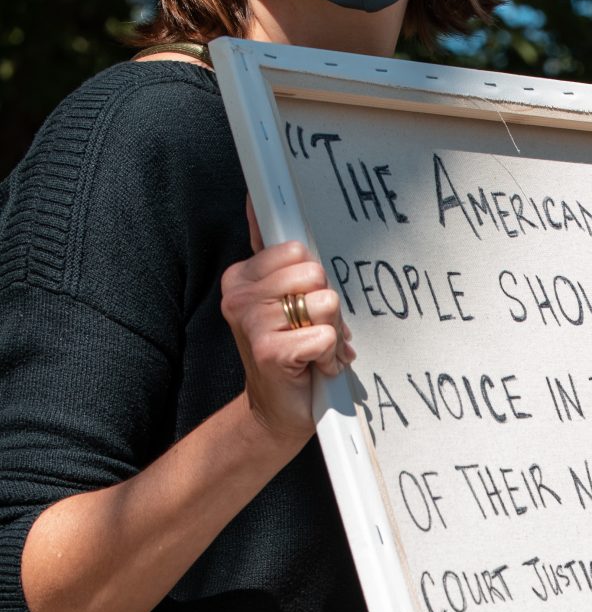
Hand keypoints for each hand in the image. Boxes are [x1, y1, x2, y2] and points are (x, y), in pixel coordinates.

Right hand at [221, 203, 350, 445]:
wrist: (278, 410)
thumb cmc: (291, 352)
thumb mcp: (284, 298)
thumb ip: (276, 256)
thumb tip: (256, 201)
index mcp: (242, 277)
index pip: (295, 248)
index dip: (310, 273)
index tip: (303, 283)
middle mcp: (240, 295)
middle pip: (315, 272)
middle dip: (326, 304)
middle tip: (311, 329)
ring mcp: (252, 322)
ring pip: (326, 302)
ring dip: (331, 331)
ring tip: (313, 348)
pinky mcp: (270, 351)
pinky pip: (326, 334)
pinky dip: (331, 354)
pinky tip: (314, 366)